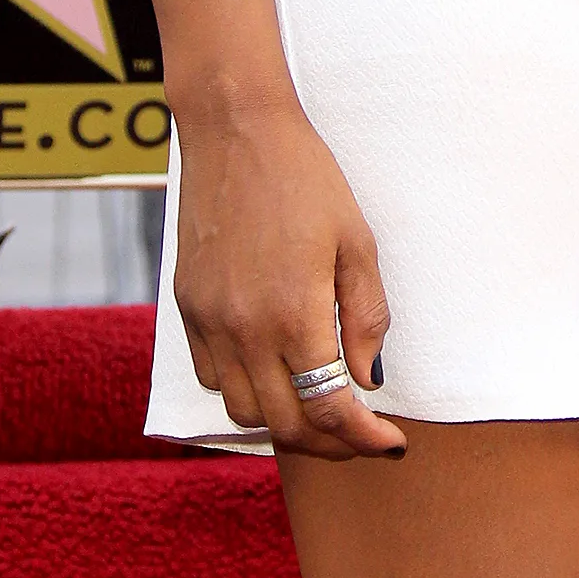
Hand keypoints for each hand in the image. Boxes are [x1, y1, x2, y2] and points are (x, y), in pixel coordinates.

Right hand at [172, 94, 403, 459]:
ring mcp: (210, 323)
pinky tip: (275, 371)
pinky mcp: (188, 310)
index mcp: (294, 314)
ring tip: (321, 406)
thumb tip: (368, 379)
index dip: (364, 438)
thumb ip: (365, 316)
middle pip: (285, 425)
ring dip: (285, 421)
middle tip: (362, 435)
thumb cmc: (306, 179)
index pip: (330, 409)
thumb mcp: (356, 241)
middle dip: (330, 443)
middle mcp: (245, 331)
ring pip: (243, 411)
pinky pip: (213, 378)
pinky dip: (246, 391)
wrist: (236, 133)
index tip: (391, 443)